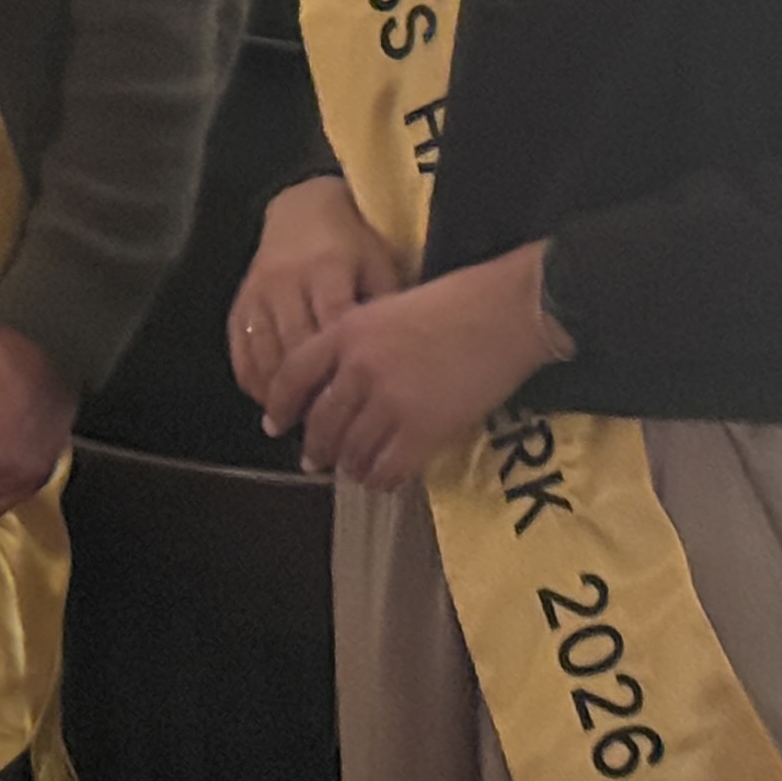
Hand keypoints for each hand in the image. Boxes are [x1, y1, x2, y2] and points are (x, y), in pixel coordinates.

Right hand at [228, 176, 402, 408]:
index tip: (354, 409)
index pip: (332, 328)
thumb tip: (395, 361)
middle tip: (326, 432)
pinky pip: (241, 351)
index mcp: (326, 270)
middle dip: (309, 394)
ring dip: (279, 396)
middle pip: (294, 349)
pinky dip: (254, 381)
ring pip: (264, 355)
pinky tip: (271, 402)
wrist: (302, 211)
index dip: (341, 371)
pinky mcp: (240, 303)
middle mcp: (286, 282)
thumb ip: (384, 307)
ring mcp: (258, 294)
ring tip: (299, 426)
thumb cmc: (351, 244)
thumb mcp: (379, 264)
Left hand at [261, 243, 569, 489]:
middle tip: (314, 460)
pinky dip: (381, 479)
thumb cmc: (456, 301)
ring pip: (351, 451)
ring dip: (349, 466)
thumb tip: (340, 381)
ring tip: (353, 470)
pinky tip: (384, 478)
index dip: (279, 405)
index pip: (294, 375)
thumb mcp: (388, 306)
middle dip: (315, 448)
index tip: (275, 424)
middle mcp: (358, 368)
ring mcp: (389, 402)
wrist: (506, 312)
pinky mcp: (423, 430)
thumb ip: (358, 341)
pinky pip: (388, 469)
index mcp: (346, 331)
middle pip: (320, 421)